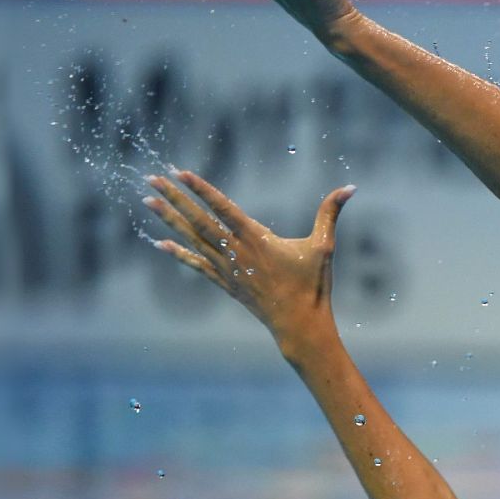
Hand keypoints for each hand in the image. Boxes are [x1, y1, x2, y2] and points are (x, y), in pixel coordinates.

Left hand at [143, 169, 354, 346]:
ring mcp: (228, 269)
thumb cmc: (313, 286)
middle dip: (174, 198)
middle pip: (199, 220)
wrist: (299, 326)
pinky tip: (159, 243)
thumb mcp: (324, 246)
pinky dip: (177, 253)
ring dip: (169, 219)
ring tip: (148, 201)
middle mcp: (236, 252)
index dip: (200, 189)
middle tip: (151, 180)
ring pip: (192, 239)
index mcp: (256, 239)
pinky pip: (196, 264)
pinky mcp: (226, 284)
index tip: (179, 172)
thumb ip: (331, 213)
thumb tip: (351, 187)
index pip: (222, 207)